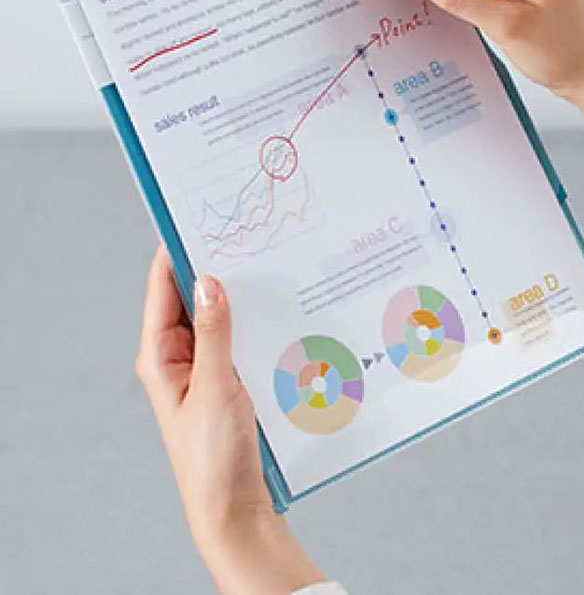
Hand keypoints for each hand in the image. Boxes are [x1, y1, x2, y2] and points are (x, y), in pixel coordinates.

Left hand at [136, 246, 322, 593]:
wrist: (236, 509)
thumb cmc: (213, 457)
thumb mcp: (214, 388)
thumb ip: (214, 332)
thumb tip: (209, 279)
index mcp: (160, 355)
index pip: (163, 285)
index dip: (178, 248)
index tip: (202, 216)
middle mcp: (180, 354)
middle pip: (194, 294)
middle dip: (218, 264)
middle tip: (249, 234)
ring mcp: (208, 364)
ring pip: (222, 313)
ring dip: (241, 293)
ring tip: (269, 263)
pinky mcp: (231, 376)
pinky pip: (241, 335)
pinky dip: (256, 318)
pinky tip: (281, 305)